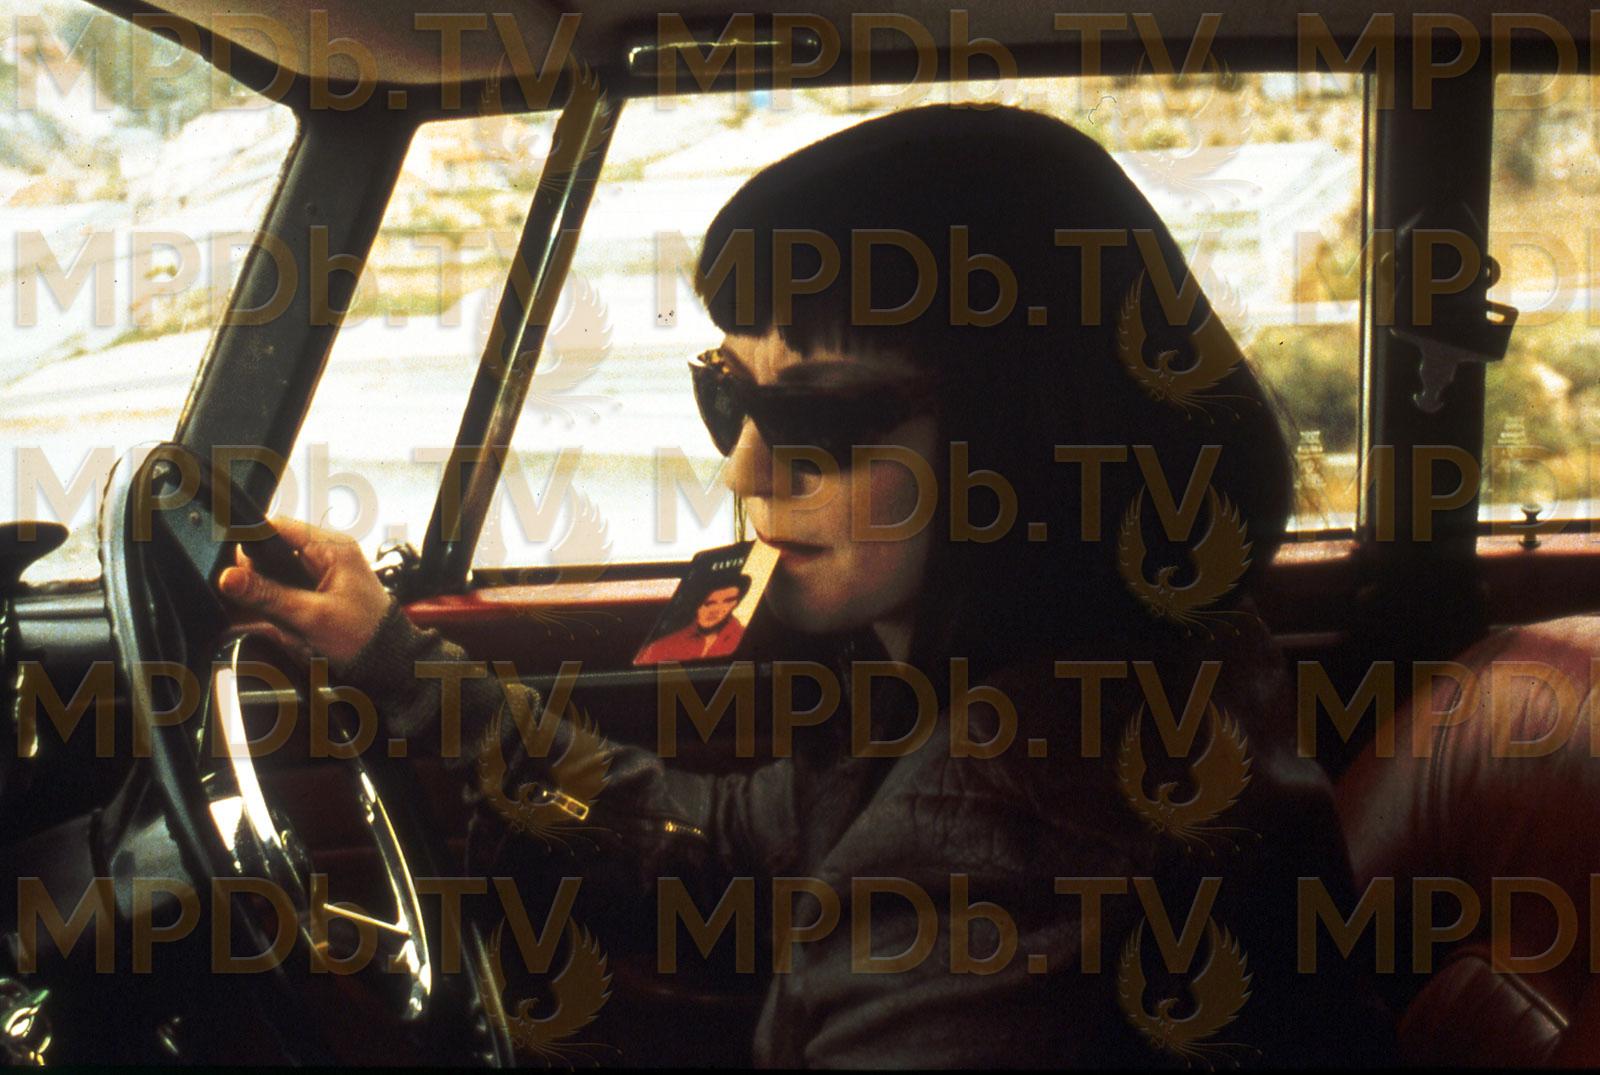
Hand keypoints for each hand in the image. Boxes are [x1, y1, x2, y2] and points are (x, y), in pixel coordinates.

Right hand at [217, 517, 392, 666]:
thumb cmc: (366, 636)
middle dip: (257, 581)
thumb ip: (267, 595)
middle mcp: (324, 554)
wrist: (386, 664)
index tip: (236, 573)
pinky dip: (274, 610)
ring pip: (273, 577)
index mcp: (330, 547)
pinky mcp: (314, 594)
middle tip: (259, 605)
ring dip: (266, 599)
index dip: (251, 547)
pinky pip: (282, 594)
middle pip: (270, 554)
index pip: (277, 527)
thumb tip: (229, 578)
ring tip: (280, 620)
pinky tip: (275, 625)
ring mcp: (319, 574)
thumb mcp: (311, 615)